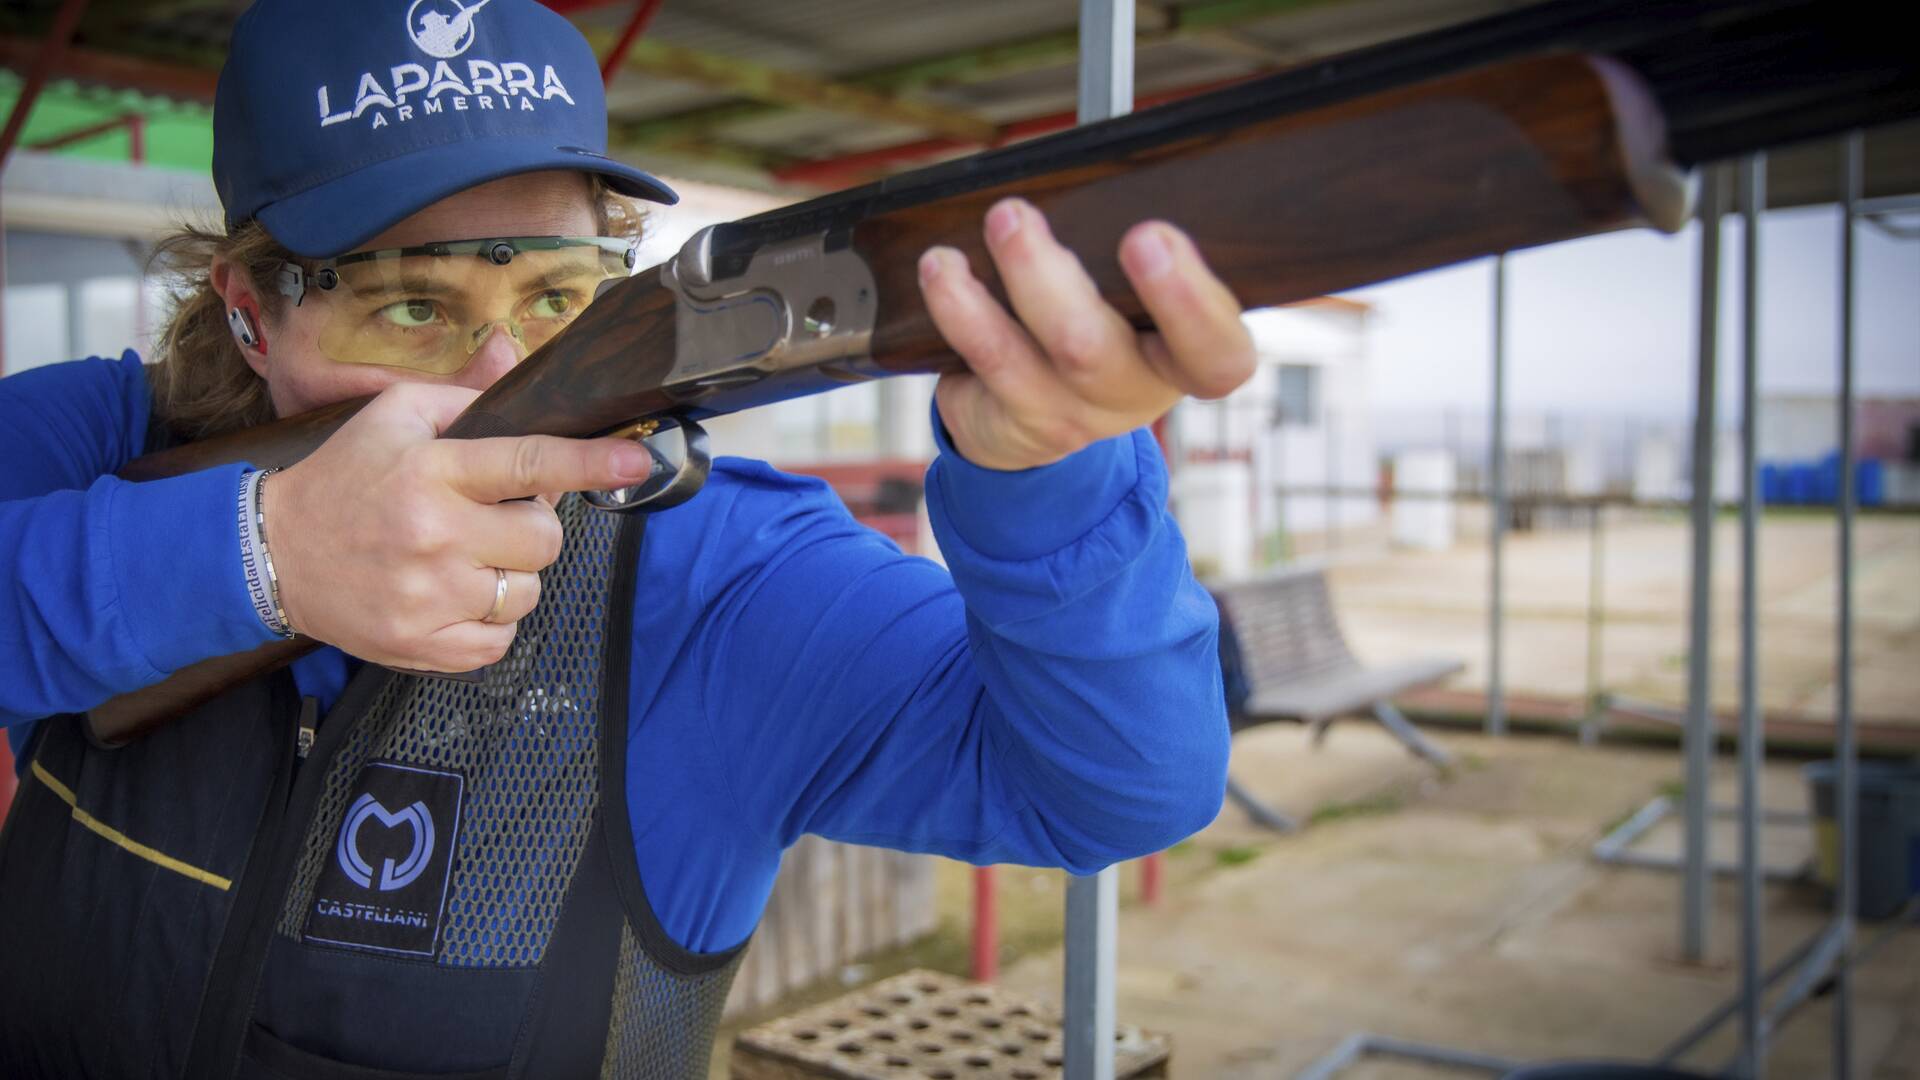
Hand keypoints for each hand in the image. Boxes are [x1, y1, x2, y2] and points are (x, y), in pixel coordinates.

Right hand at [261, 383, 652, 671]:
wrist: (271, 553)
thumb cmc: (346, 478)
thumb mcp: (396, 415)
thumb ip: (466, 392)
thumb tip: (512, 352)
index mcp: (432, 471)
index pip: (527, 463)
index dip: (589, 462)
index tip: (636, 460)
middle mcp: (433, 535)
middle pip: (543, 540)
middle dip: (530, 528)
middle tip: (489, 519)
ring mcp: (428, 597)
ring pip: (526, 592)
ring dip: (508, 576)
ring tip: (462, 558)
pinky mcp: (422, 646)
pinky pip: (499, 641)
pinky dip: (488, 621)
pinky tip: (453, 596)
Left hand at [919, 198, 1255, 470]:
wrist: (1037, 414)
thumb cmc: (1104, 322)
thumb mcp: (1139, 290)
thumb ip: (1145, 237)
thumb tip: (1112, 146)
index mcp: (1185, 358)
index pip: (1217, 355)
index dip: (1190, 305)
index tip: (1150, 236)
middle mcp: (1131, 394)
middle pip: (1097, 351)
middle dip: (1052, 282)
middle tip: (1017, 215)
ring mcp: (1070, 415)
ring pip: (1029, 356)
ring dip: (998, 279)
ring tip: (988, 221)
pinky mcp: (1014, 422)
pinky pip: (984, 362)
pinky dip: (959, 307)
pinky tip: (942, 267)